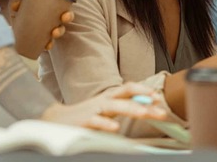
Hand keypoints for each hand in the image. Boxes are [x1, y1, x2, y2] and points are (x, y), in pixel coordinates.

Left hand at [10, 0, 81, 50]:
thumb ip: (17, 1)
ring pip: (61, 29)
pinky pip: (50, 42)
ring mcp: (51, 27)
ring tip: (55, 32)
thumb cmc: (20, 12)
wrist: (13, 28)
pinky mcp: (45, 39)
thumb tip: (17, 5)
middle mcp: (55, 15)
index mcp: (52, 2)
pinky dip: (49, 44)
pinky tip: (47, 45)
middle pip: (68, 14)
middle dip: (69, 16)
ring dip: (60, 31)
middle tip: (64, 17)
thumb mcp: (18, 3)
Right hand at [41, 82, 166, 131]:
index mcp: (110, 96)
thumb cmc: (87, 115)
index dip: (144, 91)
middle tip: (159, 107)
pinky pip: (96, 121)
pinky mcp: (83, 121)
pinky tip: (115, 128)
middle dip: (144, 98)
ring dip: (131, 108)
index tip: (158, 98)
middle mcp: (104, 100)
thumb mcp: (107, 110)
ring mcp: (94, 109)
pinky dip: (105, 123)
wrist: (56, 120)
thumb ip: (125, 107)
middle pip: (126, 94)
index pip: (130, 88)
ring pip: (114, 105)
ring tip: (144, 114)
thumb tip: (148, 108)